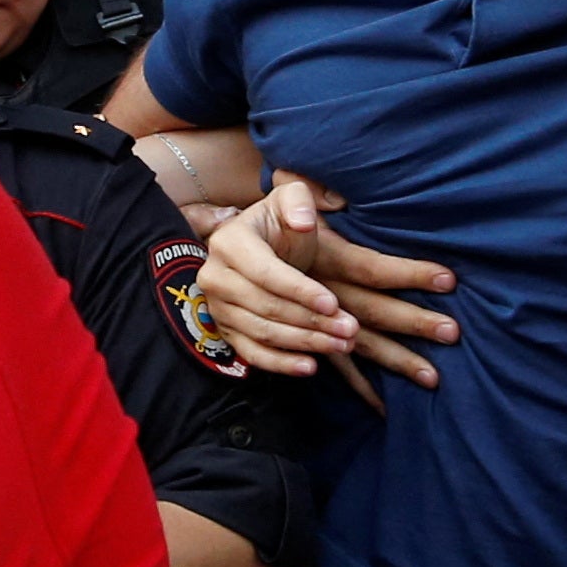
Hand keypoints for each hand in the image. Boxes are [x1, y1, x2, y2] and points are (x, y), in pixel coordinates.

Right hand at [199, 171, 456, 387]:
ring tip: (343, 345)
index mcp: (230, 242)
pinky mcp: (226, 330)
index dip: (300, 291)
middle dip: (311, 322)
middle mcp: (216, 276)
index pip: (266, 274)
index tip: (333, 303)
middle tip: (350, 330)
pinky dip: (280, 364)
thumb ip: (297, 200)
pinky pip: (251, 354)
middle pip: (267, 308)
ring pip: (263, 333)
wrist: (262, 246)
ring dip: (305, 343)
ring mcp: (218, 307)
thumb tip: (303, 220)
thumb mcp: (290, 200)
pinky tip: (310, 367)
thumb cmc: (281, 224)